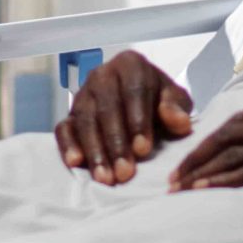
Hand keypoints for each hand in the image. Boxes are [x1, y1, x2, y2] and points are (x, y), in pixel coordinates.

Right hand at [55, 50, 193, 185]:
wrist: (142, 104)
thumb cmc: (159, 102)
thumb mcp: (175, 100)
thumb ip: (177, 107)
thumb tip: (179, 121)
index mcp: (131, 65)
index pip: (133, 91)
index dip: (137, 121)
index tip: (143, 149)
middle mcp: (103, 75)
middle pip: (107, 108)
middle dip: (116, 143)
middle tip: (125, 172)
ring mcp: (83, 94)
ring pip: (85, 121)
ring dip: (95, 151)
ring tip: (106, 177)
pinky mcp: (70, 114)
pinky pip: (63, 128)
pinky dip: (67, 145)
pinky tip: (75, 163)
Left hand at [167, 93, 242, 216]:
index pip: (239, 119)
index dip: (209, 139)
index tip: (189, 158)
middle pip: (231, 134)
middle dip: (198, 156)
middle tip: (175, 178)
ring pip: (237, 153)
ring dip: (204, 172)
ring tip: (182, 190)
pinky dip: (225, 182)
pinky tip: (206, 192)